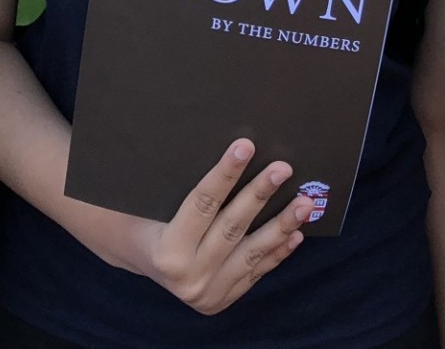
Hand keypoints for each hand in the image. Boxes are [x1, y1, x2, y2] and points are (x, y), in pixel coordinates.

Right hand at [121, 137, 312, 314]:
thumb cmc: (145, 219)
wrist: (139, 260)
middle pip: (232, 227)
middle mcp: (188, 276)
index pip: (202, 203)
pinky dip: (278, 251)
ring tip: (304, 203)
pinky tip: (296, 232)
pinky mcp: (223, 299)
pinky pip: (256, 271)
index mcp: (167, 250)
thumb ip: (179, 184)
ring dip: (281, 225)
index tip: (245, 146)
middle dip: (260, 195)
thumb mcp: (151, 203)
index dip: (225, 173)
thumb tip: (228, 149)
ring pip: (251, 252)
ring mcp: (208, 292)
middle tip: (283, 168)